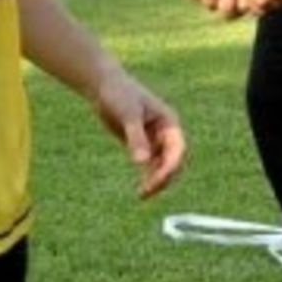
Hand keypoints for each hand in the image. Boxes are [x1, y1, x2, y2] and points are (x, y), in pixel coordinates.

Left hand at [88, 67, 185, 198]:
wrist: (104, 86)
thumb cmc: (119, 95)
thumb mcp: (128, 115)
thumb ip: (136, 138)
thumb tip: (141, 163)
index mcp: (169, 122)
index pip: (178, 148)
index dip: (171, 166)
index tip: (158, 180)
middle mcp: (166, 132)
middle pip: (173, 160)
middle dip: (164, 177)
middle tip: (148, 191)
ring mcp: (155, 139)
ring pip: (163, 166)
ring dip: (157, 180)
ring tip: (142, 194)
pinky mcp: (143, 144)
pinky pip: (151, 165)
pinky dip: (148, 177)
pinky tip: (140, 188)